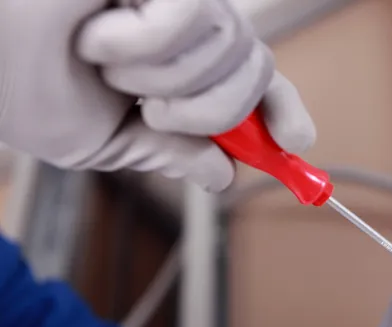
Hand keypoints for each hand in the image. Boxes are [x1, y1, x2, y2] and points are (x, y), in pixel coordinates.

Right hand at [0, 0, 314, 191]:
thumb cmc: (21, 87)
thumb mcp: (107, 142)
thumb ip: (168, 153)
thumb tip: (221, 174)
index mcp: (179, 71)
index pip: (253, 85)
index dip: (282, 112)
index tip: (298, 142)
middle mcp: (187, 33)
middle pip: (257, 72)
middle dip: (211, 112)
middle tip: (153, 110)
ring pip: (230, 51)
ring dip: (165, 81)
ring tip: (108, 65)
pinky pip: (190, 20)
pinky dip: (140, 45)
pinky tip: (98, 33)